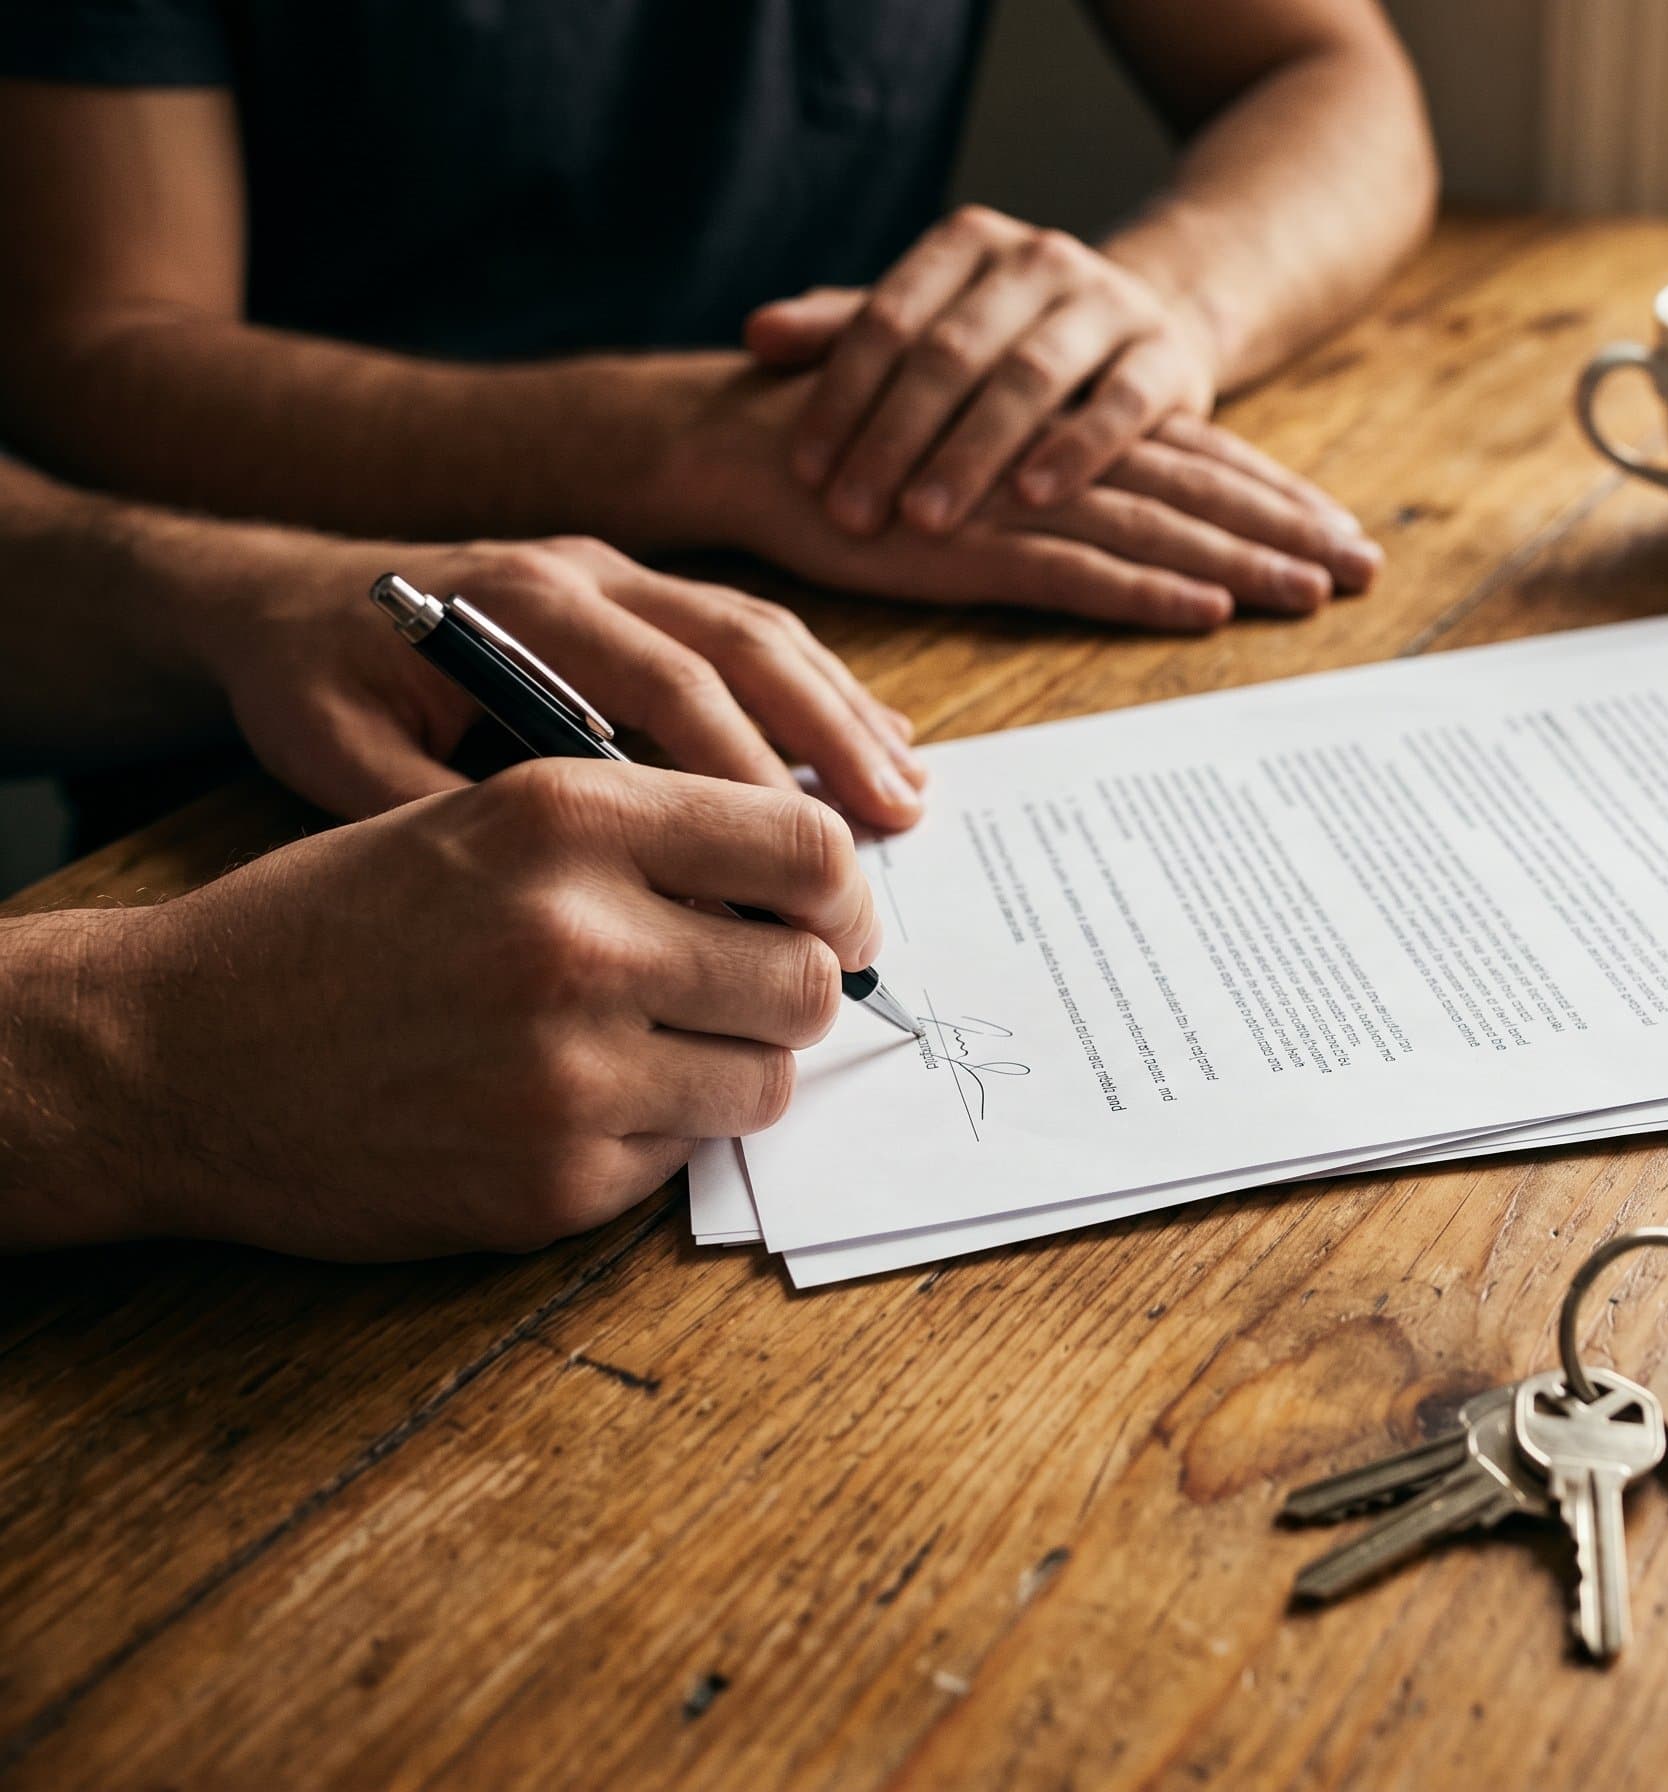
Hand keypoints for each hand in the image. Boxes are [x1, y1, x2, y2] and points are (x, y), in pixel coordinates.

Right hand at [68, 760, 879, 1258]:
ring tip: (650, 1050)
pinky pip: (683, 1157)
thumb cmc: (336, 924)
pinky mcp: (552, 1182)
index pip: (807, 847)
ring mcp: (570, 1072)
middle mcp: (581, 938)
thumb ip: (645, 838)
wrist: (172, 1053)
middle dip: (795, 989)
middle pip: (810, 978)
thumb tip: (810, 886)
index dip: (842, 892)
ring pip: (767, 1080)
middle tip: (746, 995)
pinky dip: (653, 1136)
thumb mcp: (483, 820)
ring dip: (733, 1070)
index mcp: (569, 816)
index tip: (834, 918)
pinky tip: (565, 1107)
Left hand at [195, 534, 927, 830]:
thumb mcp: (334, 755)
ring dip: (844, 709)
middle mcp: (583, 569)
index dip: (746, 771)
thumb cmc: (308, 681)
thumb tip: (561, 896)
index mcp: (519, 603)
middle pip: (743, 640)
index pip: (665, 684)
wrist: (274, 595)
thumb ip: (434, 810)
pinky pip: (750, 628)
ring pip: (764, 627)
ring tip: (908, 794)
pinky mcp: (636, 588)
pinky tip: (870, 747)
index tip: (800, 862)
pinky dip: (820, 689)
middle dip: (832, 732)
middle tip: (897, 818)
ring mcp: (617, 569)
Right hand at [661, 364, 1380, 631]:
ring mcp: (1017, 498)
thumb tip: (1106, 542)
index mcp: (1067, 434)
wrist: (752, 439)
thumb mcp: (971, 474)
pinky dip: (1145, 591)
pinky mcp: (970, 543)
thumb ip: (1037, 496)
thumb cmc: (861, 456)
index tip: (1342, 532)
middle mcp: (1058, 457)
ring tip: (1315, 592)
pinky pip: (1074, 571)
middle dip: (1287, 529)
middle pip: (1199, 491)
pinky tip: (1207, 608)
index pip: (1194, 461)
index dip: (1273, 495)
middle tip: (1367, 568)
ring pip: (1156, 531)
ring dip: (1242, 563)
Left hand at [745, 205, 1220, 532]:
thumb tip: (757, 335)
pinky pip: (1121, 404)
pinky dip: (1075, 450)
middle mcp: (1039, 260)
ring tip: (926, 519)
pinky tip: (1031, 496)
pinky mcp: (1170, 357)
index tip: (806, 470)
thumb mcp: (928, 324)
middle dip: (896, 437)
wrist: (1151, 322)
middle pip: (952, 351)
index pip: (888, 317)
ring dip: (972, 452)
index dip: (842, 395)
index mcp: (968, 243)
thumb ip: (844, 331)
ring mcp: (1110, 304)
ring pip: (1031, 378)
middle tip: (851, 512)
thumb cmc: (1010, 338)